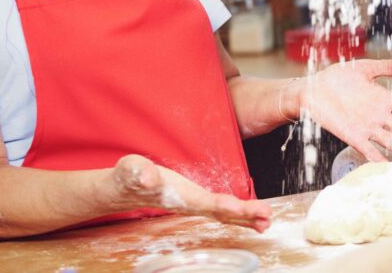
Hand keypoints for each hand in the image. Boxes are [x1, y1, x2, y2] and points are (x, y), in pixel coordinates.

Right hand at [108, 155, 270, 231]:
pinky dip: (239, 215)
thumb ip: (138, 173)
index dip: (222, 205)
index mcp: (179, 197)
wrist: (125, 189)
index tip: (240, 208)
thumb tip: (146, 176)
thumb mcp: (131, 170)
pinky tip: (253, 217)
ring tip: (266, 220)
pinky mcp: (197, 203)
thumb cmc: (129, 178)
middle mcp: (190, 205)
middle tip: (266, 216)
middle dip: (244, 215)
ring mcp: (195, 206)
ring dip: (246, 218)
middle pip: (220, 213)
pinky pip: (222, 211)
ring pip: (224, 215)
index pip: (204, 203)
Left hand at [301, 59, 391, 163]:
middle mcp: (379, 116)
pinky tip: (391, 167)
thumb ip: (388, 67)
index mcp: (384, 99)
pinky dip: (379, 159)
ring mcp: (367, 127)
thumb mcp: (365, 68)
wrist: (311, 90)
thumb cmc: (336, 78)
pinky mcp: (352, 136)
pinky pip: (369, 150)